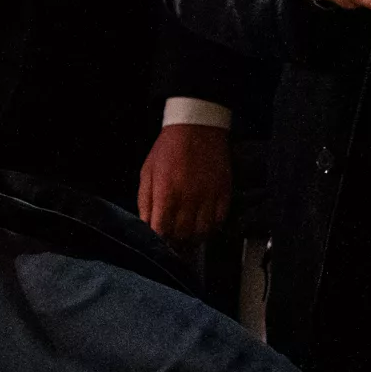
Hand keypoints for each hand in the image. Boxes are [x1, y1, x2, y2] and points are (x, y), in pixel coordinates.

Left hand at [137, 121, 231, 241]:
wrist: (197, 127)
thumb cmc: (167, 149)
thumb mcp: (147, 173)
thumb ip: (146, 202)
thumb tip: (146, 225)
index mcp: (166, 194)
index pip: (162, 231)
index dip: (159, 242)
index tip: (158, 244)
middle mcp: (188, 198)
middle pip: (183, 235)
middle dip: (176, 243)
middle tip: (173, 242)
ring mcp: (209, 196)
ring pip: (203, 232)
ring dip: (194, 238)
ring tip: (188, 235)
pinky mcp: (224, 192)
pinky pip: (220, 219)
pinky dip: (212, 227)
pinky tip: (204, 224)